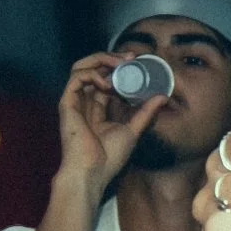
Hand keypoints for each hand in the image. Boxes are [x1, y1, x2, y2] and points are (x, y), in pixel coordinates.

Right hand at [55, 52, 163, 193]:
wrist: (92, 173)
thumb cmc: (108, 159)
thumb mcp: (133, 130)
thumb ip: (146, 113)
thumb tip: (163, 96)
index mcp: (97, 108)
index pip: (106, 79)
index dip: (120, 68)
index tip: (136, 63)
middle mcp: (85, 102)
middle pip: (93, 68)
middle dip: (111, 58)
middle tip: (131, 57)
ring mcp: (75, 102)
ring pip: (81, 67)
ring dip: (101, 59)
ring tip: (119, 63)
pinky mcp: (67, 104)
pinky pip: (76, 77)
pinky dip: (92, 73)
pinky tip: (107, 83)